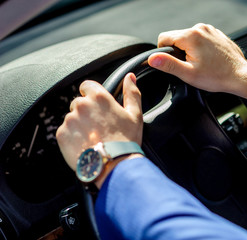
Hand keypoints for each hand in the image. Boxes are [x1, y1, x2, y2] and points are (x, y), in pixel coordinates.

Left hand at [56, 73, 142, 187]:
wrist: (113, 164)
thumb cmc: (126, 140)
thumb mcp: (135, 115)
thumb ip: (131, 93)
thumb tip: (130, 77)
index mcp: (99, 97)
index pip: (87, 86)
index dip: (92, 94)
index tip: (97, 106)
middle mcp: (82, 105)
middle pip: (79, 103)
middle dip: (86, 112)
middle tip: (98, 127)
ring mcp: (70, 120)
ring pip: (72, 118)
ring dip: (79, 125)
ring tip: (92, 138)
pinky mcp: (62, 134)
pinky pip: (65, 132)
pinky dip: (72, 137)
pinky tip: (85, 145)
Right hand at [148, 23, 246, 98]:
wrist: (240, 76)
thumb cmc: (217, 76)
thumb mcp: (188, 74)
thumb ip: (168, 64)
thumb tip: (152, 58)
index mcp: (191, 36)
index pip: (163, 38)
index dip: (164, 52)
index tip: (174, 63)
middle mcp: (200, 28)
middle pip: (176, 37)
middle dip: (178, 52)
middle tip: (190, 66)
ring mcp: (210, 30)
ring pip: (188, 38)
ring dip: (189, 50)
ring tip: (201, 64)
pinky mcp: (216, 34)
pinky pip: (200, 39)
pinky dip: (200, 48)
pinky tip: (208, 60)